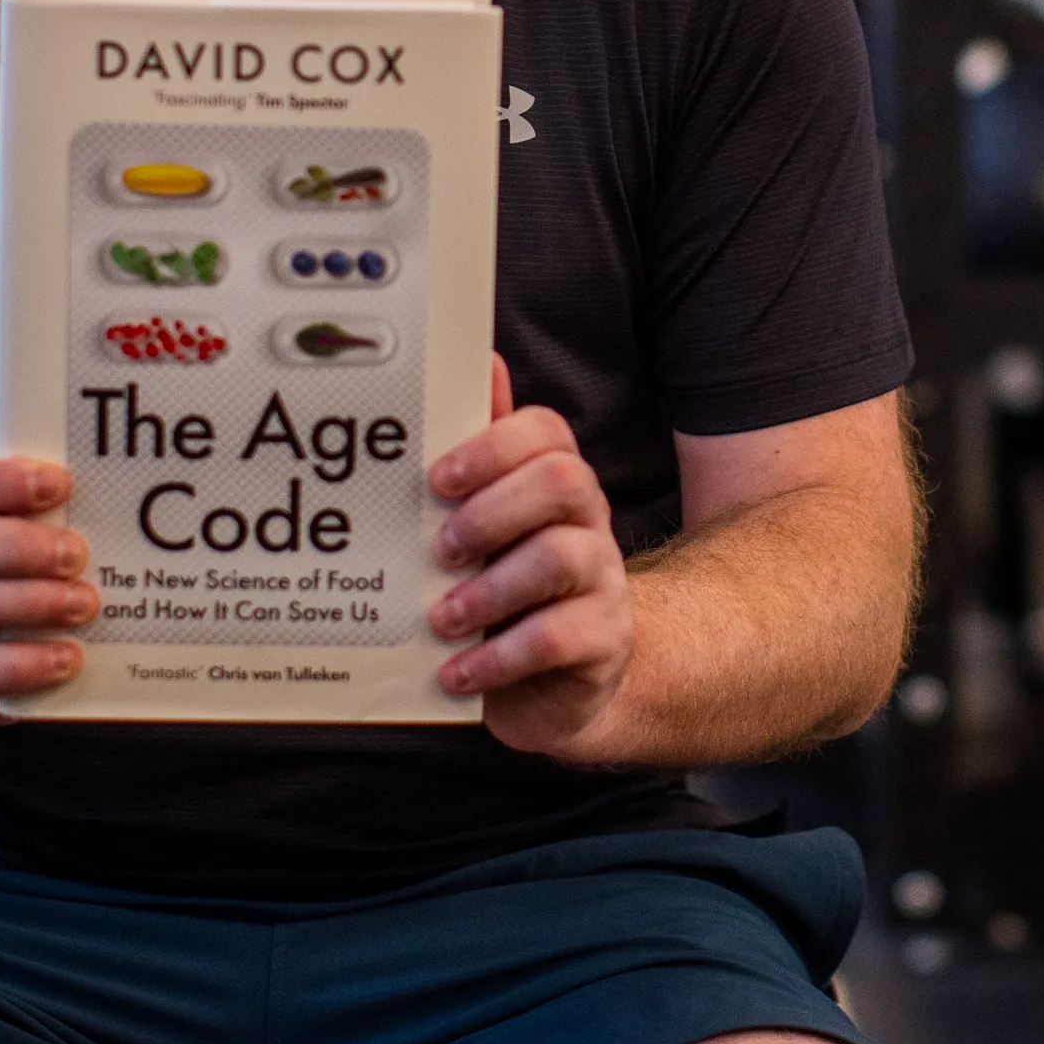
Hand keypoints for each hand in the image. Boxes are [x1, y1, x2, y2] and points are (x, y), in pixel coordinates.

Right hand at [0, 452, 98, 726]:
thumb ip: (58, 512)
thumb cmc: (15, 575)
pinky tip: (67, 657)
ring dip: (25, 601)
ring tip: (84, 605)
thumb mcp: (29, 532)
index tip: (59, 484)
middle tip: (76, 554)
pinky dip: (19, 665)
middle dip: (14, 544)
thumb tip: (137, 502)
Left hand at [426, 357, 632, 758]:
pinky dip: (498, 657)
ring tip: (442, 620)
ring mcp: (603, 579)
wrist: (559, 682)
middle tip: (439, 549)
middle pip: (563, 482)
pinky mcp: (605, 641)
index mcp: (556, 480)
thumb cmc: (509, 586)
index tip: (438, 479)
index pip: (546, 432)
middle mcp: (588, 520)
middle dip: (492, 511)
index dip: (493, 447)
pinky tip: (457, 671)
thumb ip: (483, 450)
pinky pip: (559, 638)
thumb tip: (481, 362)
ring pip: (561, 559)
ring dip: (489, 590)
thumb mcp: (488, 523)